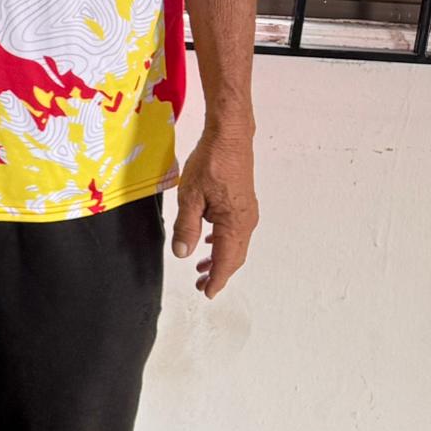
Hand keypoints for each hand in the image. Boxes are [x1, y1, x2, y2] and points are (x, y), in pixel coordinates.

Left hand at [173, 122, 257, 296]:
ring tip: (202, 268)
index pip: (226, 261)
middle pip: (233, 256)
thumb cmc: (211, 162)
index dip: (216, 280)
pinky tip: (208, 240)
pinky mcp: (243, 203)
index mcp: (234, 223)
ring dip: (220, 258)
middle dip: (218, 273)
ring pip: (235, 244)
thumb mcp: (190, 196)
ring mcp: (247, 212)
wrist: (230, 137)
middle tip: (201, 286)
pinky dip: (222, 242)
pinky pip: (235, 230)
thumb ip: (186, 227)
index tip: (207, 293)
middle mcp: (246, 221)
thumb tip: (183, 254)